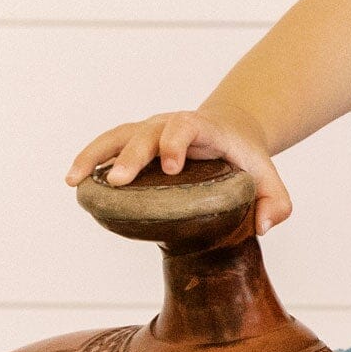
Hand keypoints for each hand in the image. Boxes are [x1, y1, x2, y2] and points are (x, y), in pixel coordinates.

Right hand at [63, 106, 293, 235]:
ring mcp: (150, 131)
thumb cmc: (249, 160)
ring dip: (96, 155)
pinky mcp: (135, 141)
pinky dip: (90, 159)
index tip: (171, 166)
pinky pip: (108, 146)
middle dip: (132, 156)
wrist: (231, 130)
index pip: (187, 127)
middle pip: (147, 132)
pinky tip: (74, 181)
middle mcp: (172, 124)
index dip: (176, 142)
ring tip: (74, 180)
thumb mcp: (269, 179)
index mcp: (205, 129)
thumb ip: (276, 203)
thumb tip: (261, 227)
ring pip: (119, 135)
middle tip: (118, 183)